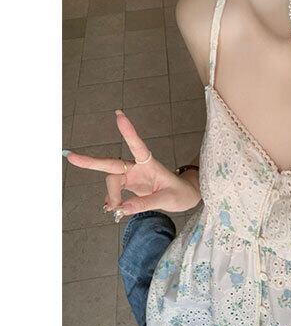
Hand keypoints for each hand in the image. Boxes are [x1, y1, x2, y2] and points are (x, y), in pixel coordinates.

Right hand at [64, 110, 200, 219]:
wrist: (184, 196)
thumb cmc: (180, 193)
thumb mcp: (167, 200)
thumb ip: (145, 203)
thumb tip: (122, 208)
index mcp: (149, 164)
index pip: (137, 146)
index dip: (128, 132)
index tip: (119, 115)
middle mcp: (138, 168)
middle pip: (112, 165)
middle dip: (92, 161)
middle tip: (71, 156)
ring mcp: (132, 176)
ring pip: (112, 180)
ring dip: (111, 195)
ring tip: (116, 209)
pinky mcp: (130, 185)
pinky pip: (114, 191)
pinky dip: (112, 200)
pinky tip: (113, 207)